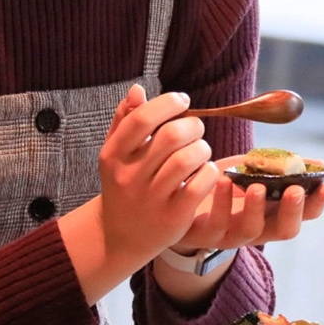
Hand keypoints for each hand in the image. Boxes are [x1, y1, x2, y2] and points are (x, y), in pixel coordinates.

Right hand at [96, 85, 220, 265]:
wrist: (122, 234)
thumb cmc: (124, 184)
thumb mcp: (117, 153)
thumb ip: (125, 120)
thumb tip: (137, 90)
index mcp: (114, 155)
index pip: (142, 119)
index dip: (168, 103)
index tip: (182, 101)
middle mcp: (129, 177)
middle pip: (171, 135)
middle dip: (192, 125)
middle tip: (196, 129)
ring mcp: (151, 199)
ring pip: (188, 159)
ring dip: (202, 148)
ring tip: (200, 151)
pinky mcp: (173, 217)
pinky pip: (200, 185)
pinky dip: (209, 173)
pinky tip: (205, 172)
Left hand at [171, 156, 323, 253]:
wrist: (180, 201)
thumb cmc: (224, 184)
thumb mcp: (254, 171)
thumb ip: (281, 167)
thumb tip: (317, 163)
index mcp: (275, 213)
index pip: (305, 214)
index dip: (318, 203)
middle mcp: (258, 228)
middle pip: (285, 230)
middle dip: (292, 210)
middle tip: (294, 189)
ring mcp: (232, 235)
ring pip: (251, 230)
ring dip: (257, 208)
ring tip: (257, 186)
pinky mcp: (205, 234)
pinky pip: (216, 224)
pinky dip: (222, 202)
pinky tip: (222, 180)